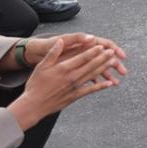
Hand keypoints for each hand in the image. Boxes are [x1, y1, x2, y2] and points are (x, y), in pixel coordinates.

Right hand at [7, 40, 122, 131]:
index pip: (82, 57)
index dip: (93, 51)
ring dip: (104, 68)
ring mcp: (75, 87)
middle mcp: (72, 77)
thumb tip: (61, 42)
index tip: (101, 46)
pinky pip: (90, 90)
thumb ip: (53, 54)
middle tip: (112, 52)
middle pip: (91, 65)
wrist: (33, 106)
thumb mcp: (41, 67)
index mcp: (64, 68)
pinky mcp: (75, 96)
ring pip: (93, 75)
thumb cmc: (35, 85)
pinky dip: (100, 86)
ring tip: (113, 62)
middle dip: (103, 58)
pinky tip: (109, 83)